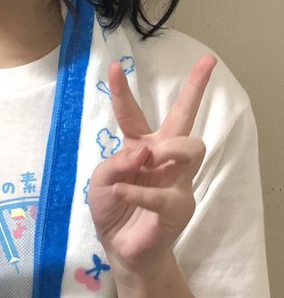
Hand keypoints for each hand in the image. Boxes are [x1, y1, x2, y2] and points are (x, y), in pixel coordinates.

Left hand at [87, 54, 215, 279]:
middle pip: (185, 117)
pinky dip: (139, 191)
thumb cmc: (112, 207)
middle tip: (208, 61)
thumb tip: (144, 152)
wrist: (121, 248)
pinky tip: (122, 192)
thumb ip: (117, 162)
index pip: (131, 112)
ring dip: (169, 149)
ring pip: (191, 147)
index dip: (121, 89)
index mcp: (139, 145)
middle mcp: (162, 156)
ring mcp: (176, 179)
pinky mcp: (179, 205)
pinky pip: (163, 192)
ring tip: (150, 159)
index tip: (113, 65)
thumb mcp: (101, 179)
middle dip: (197, 87)